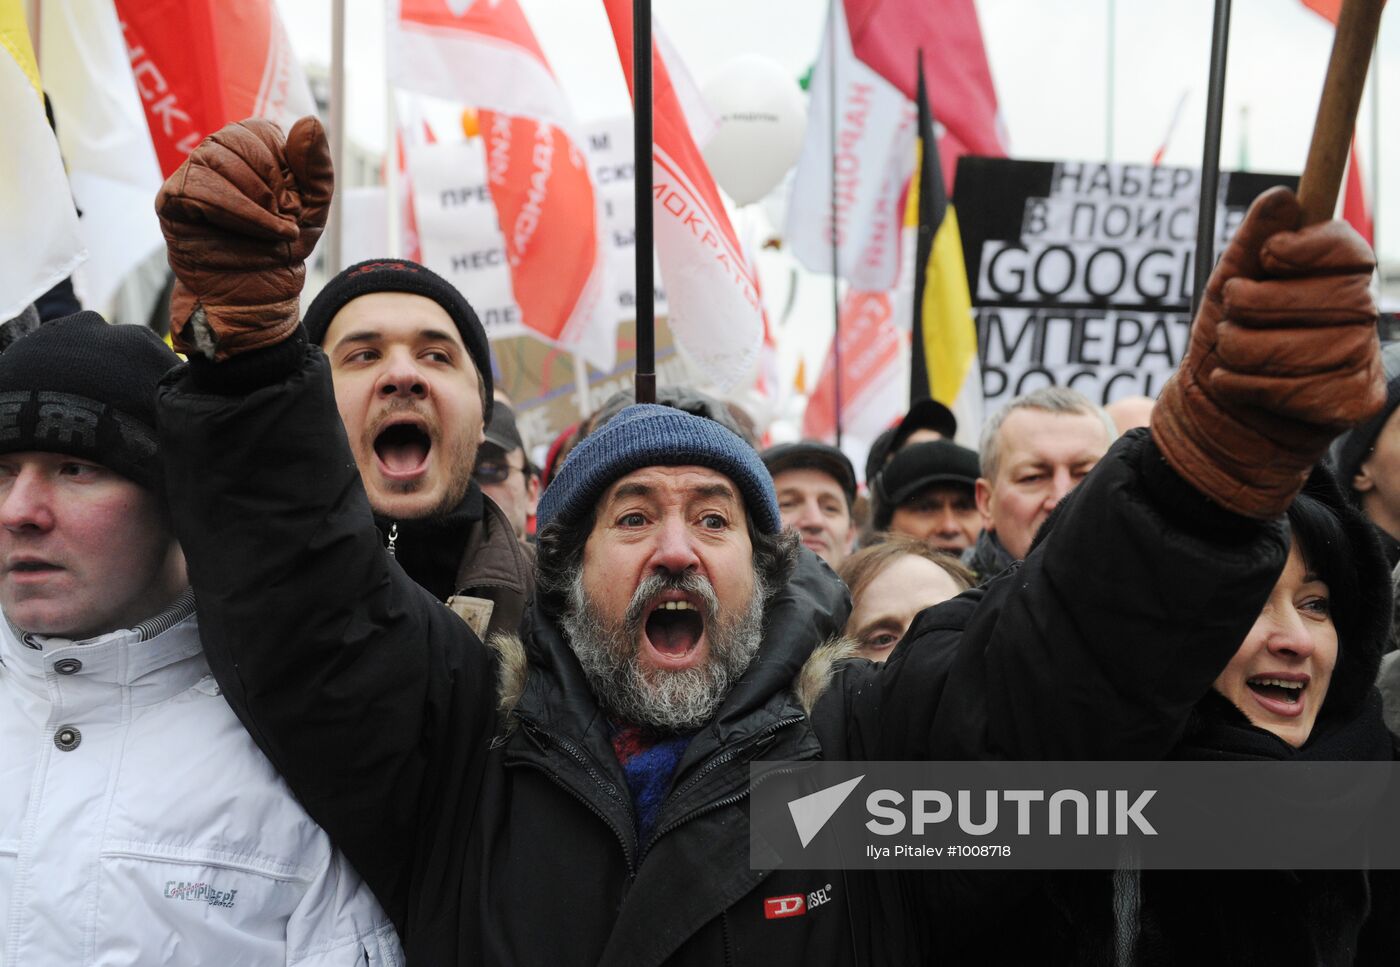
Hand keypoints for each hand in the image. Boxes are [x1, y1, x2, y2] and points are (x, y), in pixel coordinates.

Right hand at [156, 116, 332, 359]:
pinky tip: (250, 232)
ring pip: (215, 161)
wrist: (258, 293)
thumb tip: (309, 121)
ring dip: (253, 203)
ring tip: (269, 232)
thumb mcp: (314, 206)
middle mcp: (216, 155)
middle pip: (235, 140)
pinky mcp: (171, 201)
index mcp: (250, 149)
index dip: (283, 167)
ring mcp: (191, 175)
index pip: (261, 130)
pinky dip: (234, 211)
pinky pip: (197, 188)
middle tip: (280, 220)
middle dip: (268, 186)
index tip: (291, 201)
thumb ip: (317, 166)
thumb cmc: (282, 247)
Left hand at [1151, 186, 1382, 518]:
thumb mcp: (1227, 286)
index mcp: (1337, 278)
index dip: (1312, 249)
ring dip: (1249, 348)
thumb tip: (1283, 197)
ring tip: (1226, 351)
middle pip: (1339, 298)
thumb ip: (1253, 243)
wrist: (1210, 417)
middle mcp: (1361, 317)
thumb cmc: (1224, 343)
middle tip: (1231, 310)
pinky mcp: (1353, 404)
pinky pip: (1306, 390)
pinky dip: (1253, 386)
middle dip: (1264, 303)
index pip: (1351, 251)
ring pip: (1316, 347)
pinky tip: (1235, 385)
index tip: (1269, 255)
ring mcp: (1363, 362)